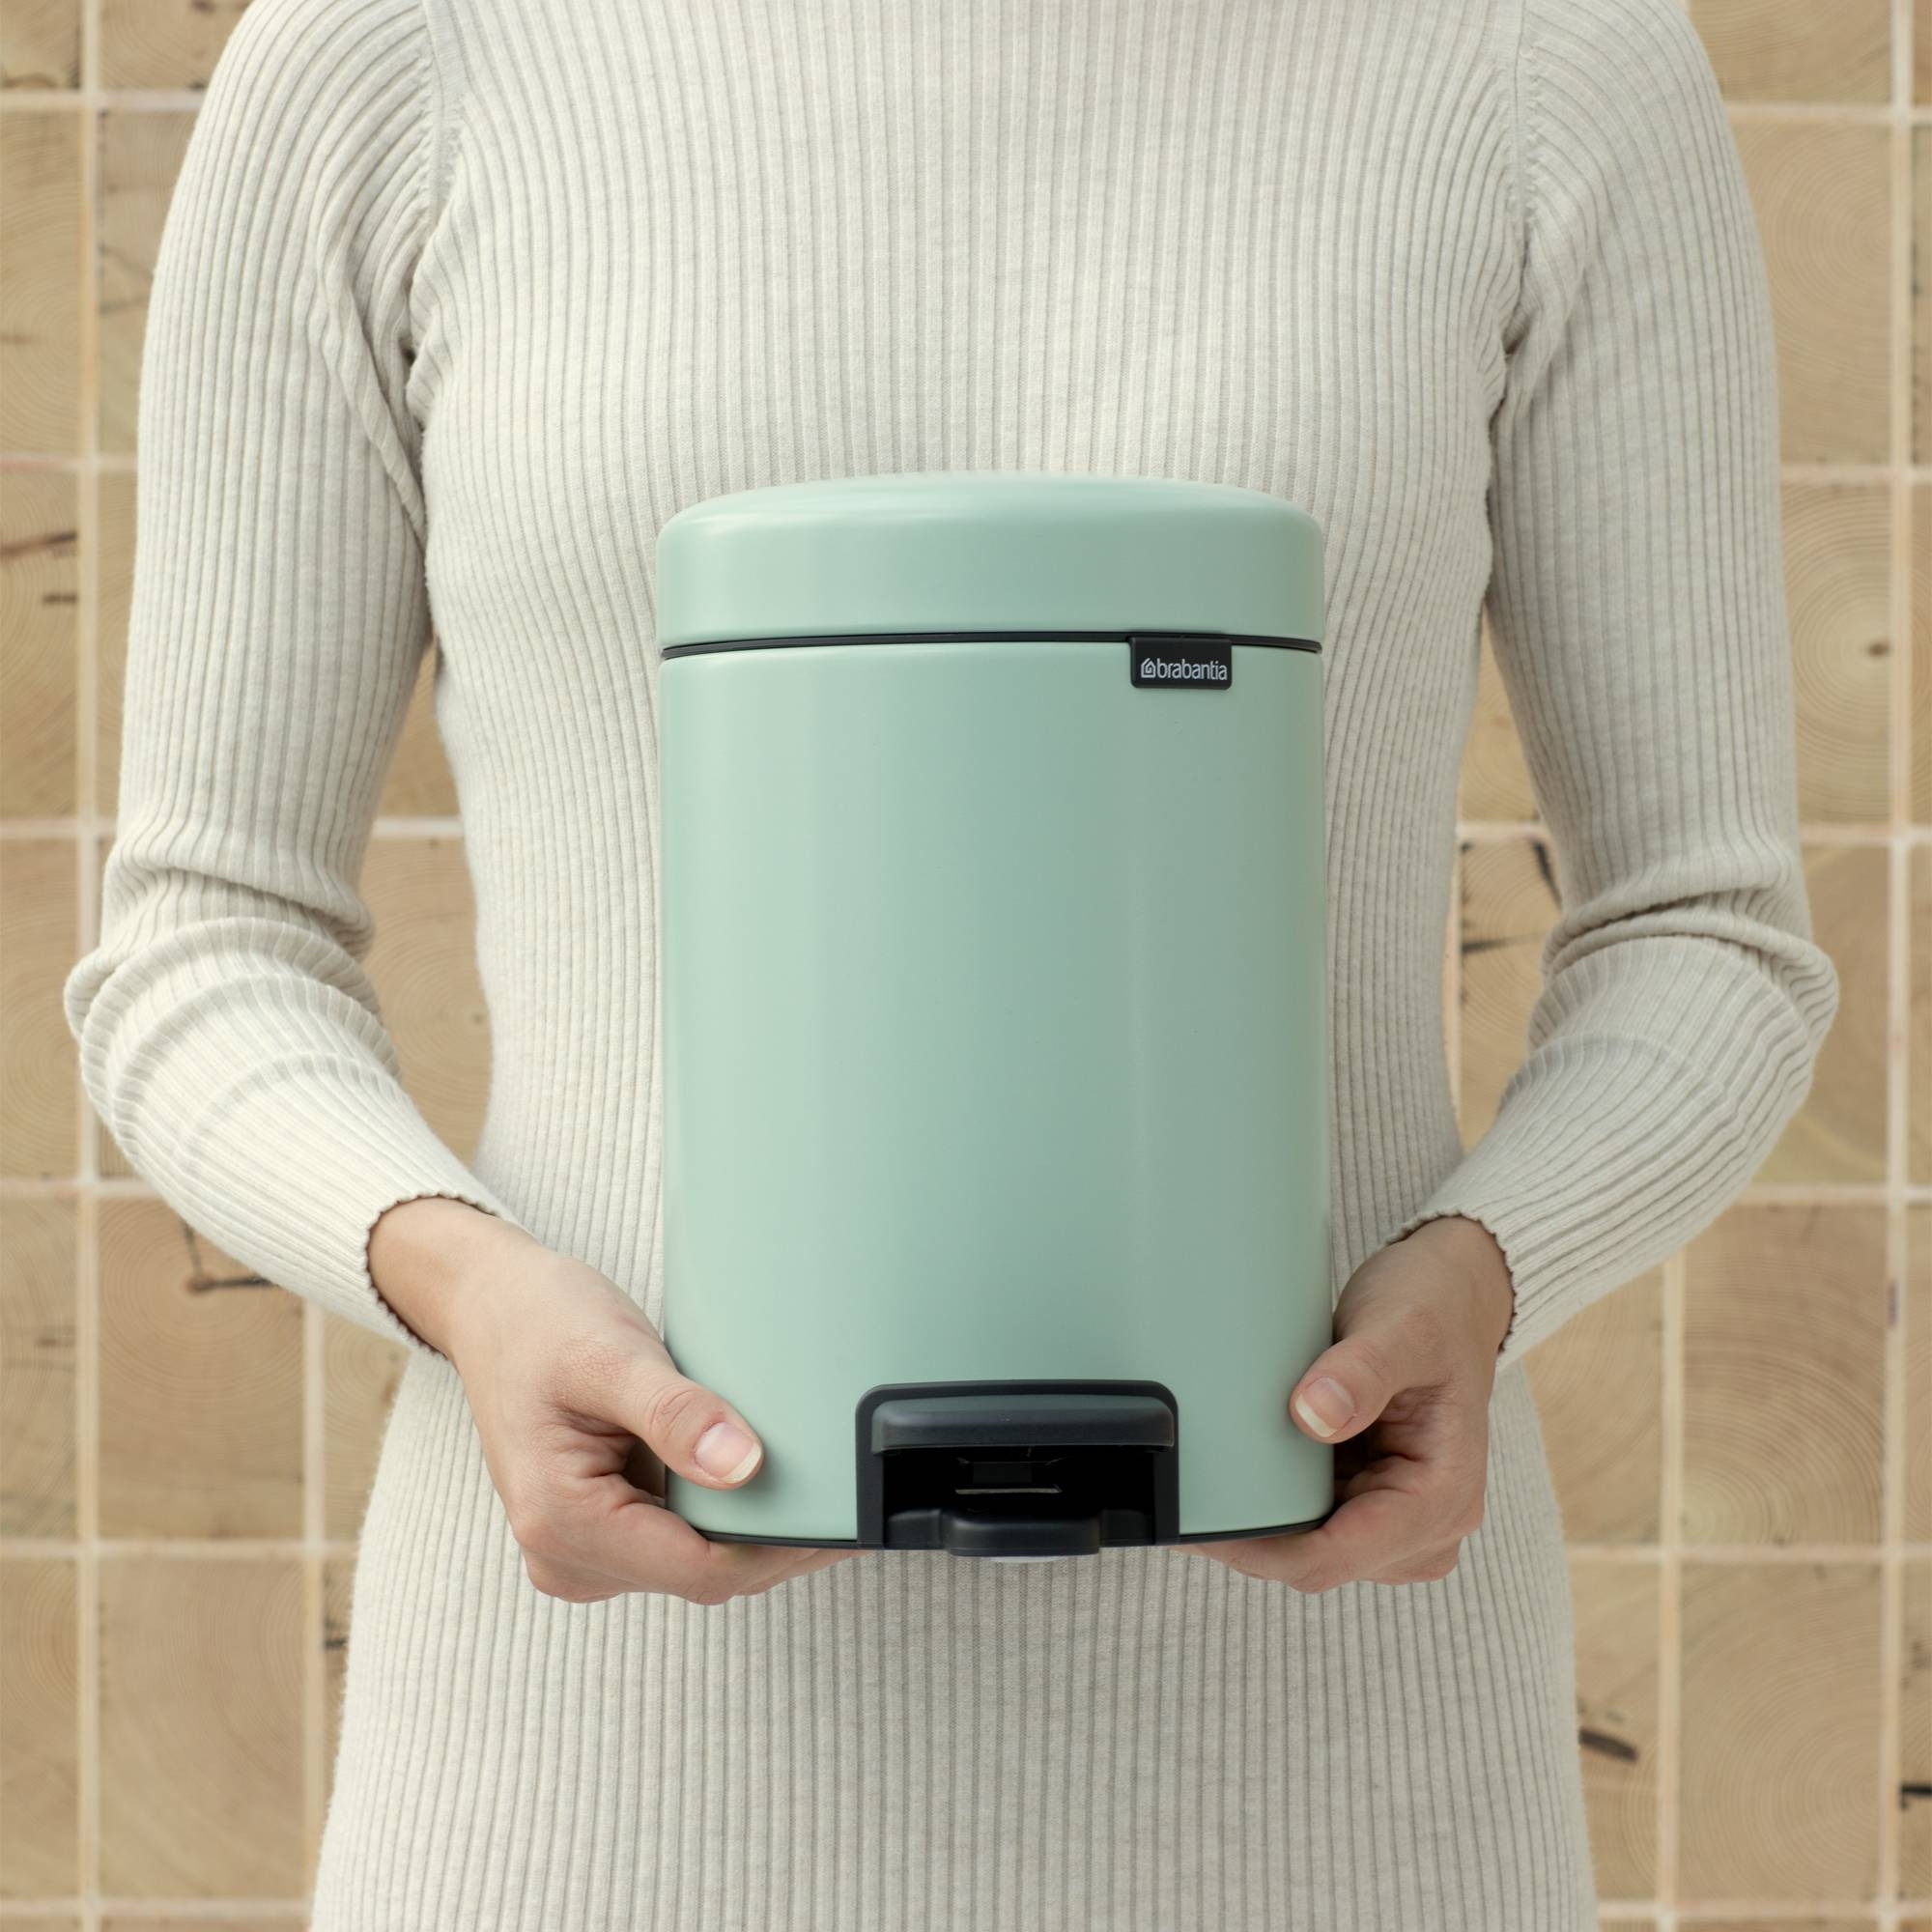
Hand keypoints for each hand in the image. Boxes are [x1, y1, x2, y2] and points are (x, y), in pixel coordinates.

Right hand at [369, 1196, 858, 1605]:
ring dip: (756, 1528)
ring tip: (815, 1478)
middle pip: (706, 1573)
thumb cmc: (540, 1322)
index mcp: (562, 1522)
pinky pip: (682, 1537)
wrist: (493, 1308)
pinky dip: (727, 1511)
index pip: (701, 1569)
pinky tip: (765, 1473)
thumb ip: (675, 1414)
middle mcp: (567, 1555)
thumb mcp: (609, 1354)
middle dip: (778, 1540)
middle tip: (850, 1493)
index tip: (844, 1516)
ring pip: (699, 1561)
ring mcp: (583, 1551)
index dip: (781, 1548)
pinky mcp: (603, 1530)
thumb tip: (744, 1468)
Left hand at [1191, 1215, 1514, 1592]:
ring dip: (1258, 1522)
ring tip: (1201, 1479)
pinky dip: (1272, 1501)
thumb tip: (1313, 1416)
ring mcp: (1397, 1521)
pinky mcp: (1370, 1502)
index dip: (1264, 1549)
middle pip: (1316, 1561)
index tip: (1202, 1527)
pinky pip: (1311, 1520)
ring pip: (1308, 1548)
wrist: (1451, 1298)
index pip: (1338, 1555)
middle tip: (1179, 1496)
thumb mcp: (1403, 1327)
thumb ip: (1363, 1371)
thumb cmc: (1434, 1311)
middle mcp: (1425, 1526)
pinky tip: (1234, 1471)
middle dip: (1250, 1538)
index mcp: (1442, 1496)